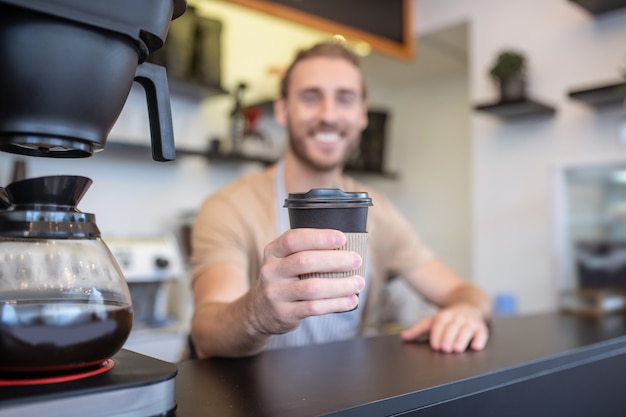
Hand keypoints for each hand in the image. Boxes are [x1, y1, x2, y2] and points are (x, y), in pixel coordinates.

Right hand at [247, 228, 364, 335]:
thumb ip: (306, 251)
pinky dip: (336, 303)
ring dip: (340, 285)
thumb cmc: (285, 279)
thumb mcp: (285, 260)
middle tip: (356, 260)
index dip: (319, 237)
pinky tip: (351, 300)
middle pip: (305, 261)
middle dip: (335, 260)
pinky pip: (314, 307)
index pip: (293, 239)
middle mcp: (271, 270)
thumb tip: (348, 247)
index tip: (342, 238)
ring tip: (359, 282)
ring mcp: (275, 293)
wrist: (260, 311)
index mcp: (273, 251)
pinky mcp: (284, 313)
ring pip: (312, 287)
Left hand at [400, 304, 488, 352]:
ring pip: (466, 330)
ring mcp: (470, 321)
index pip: (439, 324)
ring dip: (462, 339)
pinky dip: (480, 339)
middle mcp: (457, 317)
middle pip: (452, 327)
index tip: (435, 346)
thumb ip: (419, 330)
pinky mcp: (481, 326)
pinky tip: (476, 346)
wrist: (470, 302)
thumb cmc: (449, 317)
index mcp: (444, 315)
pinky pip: (482, 332)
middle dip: (448, 338)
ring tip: (457, 349)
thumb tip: (404, 338)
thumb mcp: (433, 320)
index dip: (437, 335)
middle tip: (445, 349)